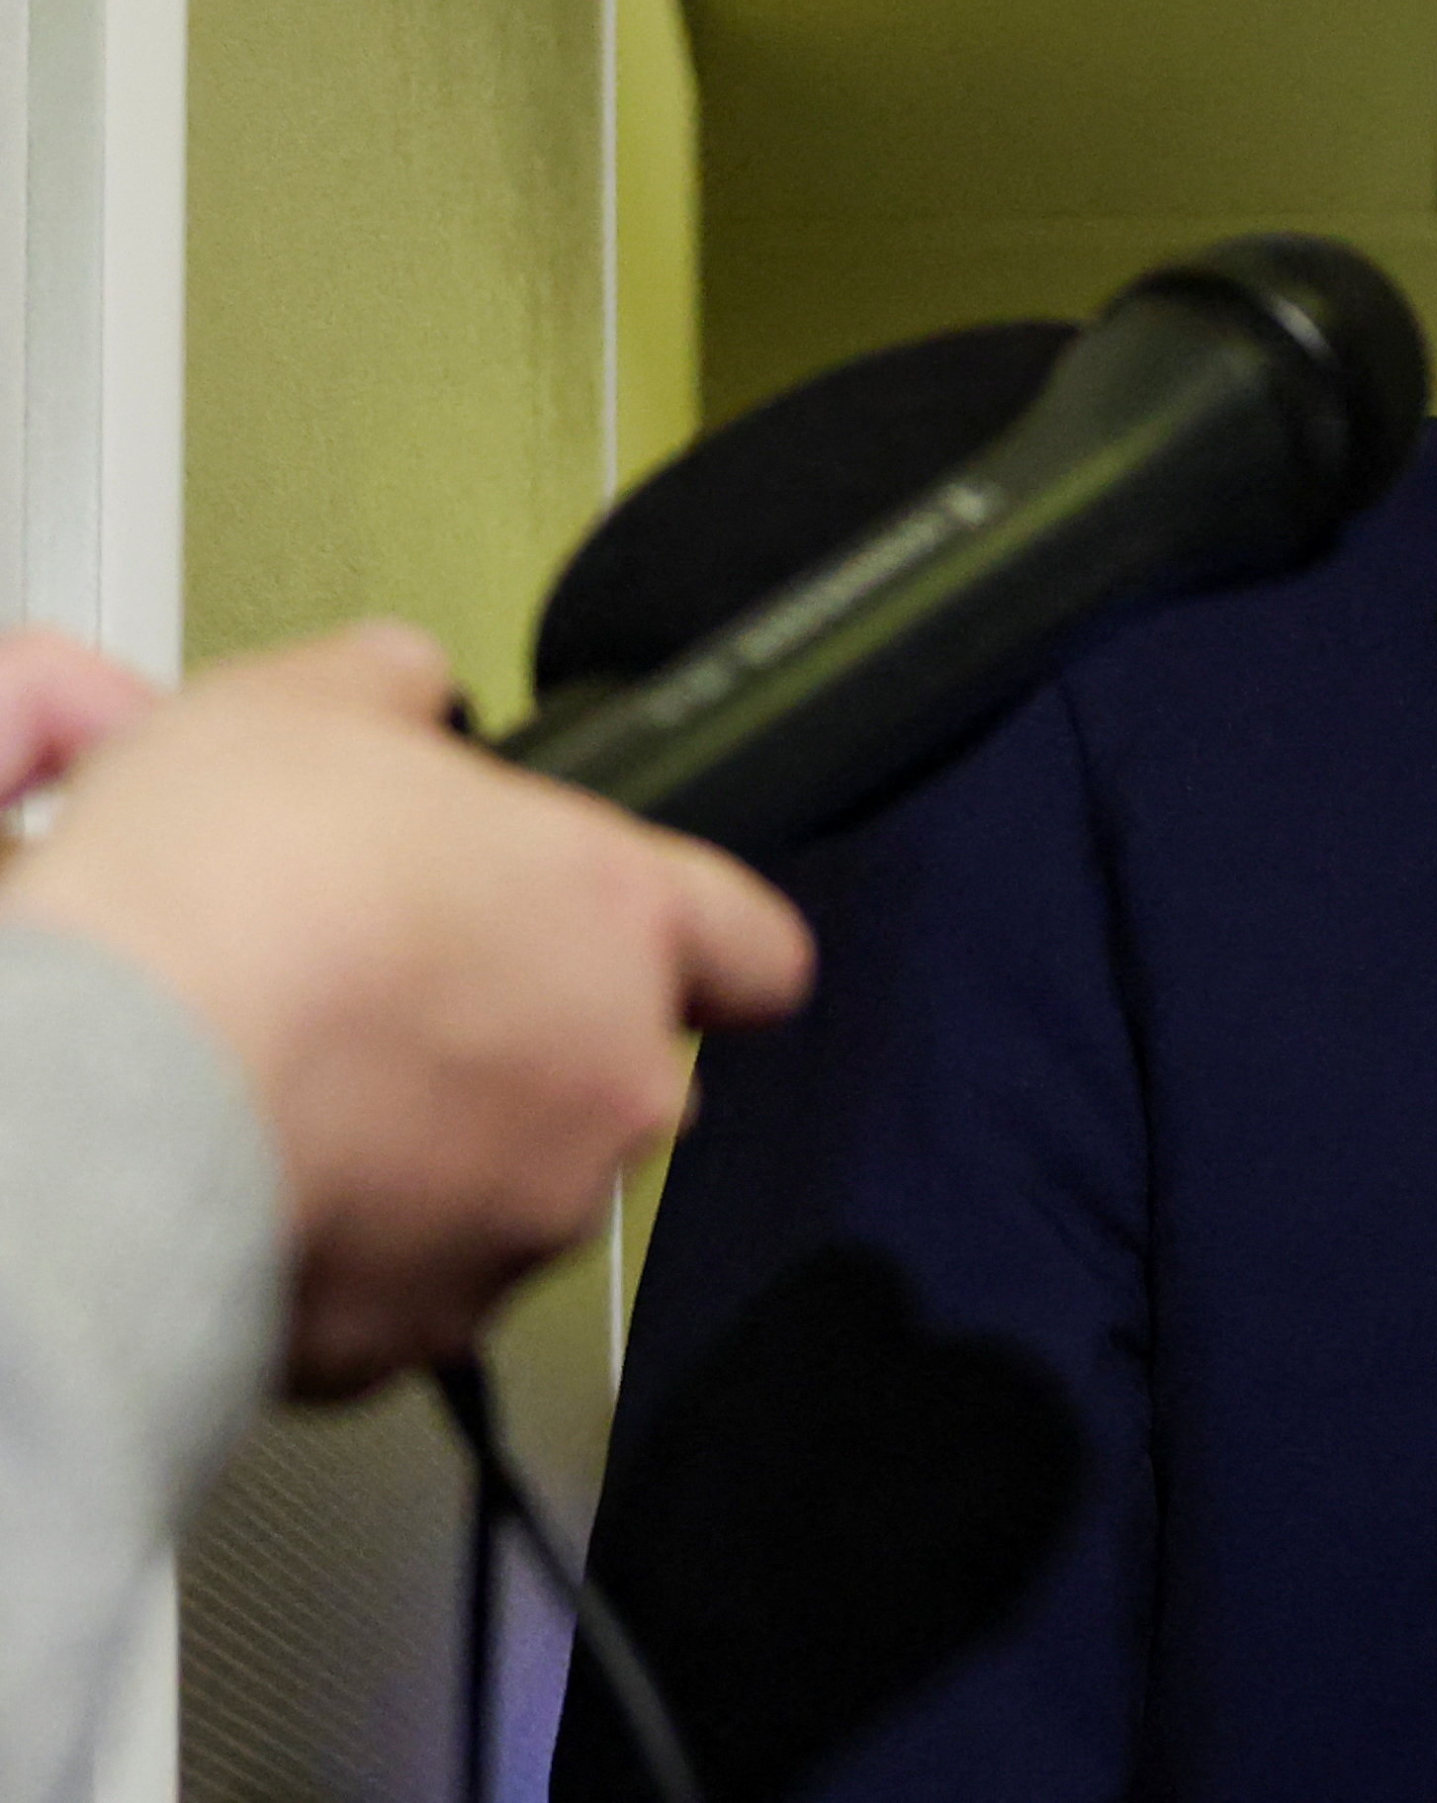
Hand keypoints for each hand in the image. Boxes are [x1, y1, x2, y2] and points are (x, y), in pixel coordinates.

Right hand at [1, 622, 813, 1395]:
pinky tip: (270, 1174)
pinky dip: (354, 1241)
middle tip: (399, 1001)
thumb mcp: (300, 706)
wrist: (109, 1093)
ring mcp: (529, 1211)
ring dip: (440, 1142)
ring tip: (310, 1085)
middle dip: (526, 1041)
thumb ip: (390, 689)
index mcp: (619, 918)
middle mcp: (612, 1077)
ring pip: (517, 1178)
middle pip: (617, 1064)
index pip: (753, 946)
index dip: (703, 943)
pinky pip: (410, 1278)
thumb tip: (399, 688)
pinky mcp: (423, 1323)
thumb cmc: (213, 907)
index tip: (665, 950)